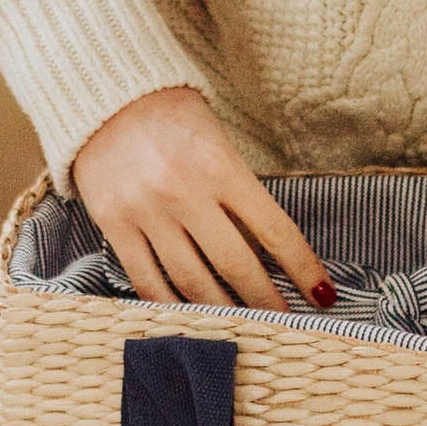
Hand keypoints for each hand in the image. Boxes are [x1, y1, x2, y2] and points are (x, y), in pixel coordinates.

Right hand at [69, 87, 333, 313]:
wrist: (103, 96)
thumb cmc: (172, 117)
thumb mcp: (217, 140)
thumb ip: (238, 191)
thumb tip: (265, 252)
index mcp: (220, 166)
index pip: (274, 229)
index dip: (302, 268)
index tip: (323, 295)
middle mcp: (184, 192)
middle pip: (236, 265)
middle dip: (267, 302)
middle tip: (287, 324)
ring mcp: (147, 212)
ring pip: (192, 281)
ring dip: (224, 312)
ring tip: (245, 329)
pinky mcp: (114, 225)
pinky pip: (147, 280)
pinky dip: (172, 306)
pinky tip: (193, 320)